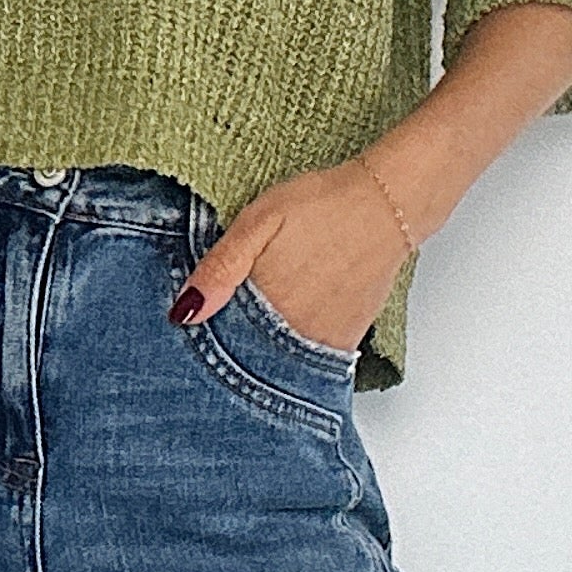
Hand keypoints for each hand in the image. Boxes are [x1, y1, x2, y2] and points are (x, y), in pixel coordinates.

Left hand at [171, 156, 416, 353]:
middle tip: (228, 325)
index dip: (205, 334)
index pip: (220, 342)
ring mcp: (323, 342)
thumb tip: (184, 312)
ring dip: (264, 354)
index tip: (193, 327)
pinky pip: (312, 363)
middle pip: (249, 360)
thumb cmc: (322, 206)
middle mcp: (295, 334)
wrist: (387, 206)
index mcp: (267, 306)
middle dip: (232, 350)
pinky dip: (295, 354)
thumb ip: (220, 268)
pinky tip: (287, 331)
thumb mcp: (258, 222)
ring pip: (281, 364)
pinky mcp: (346, 341)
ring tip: (261, 323)